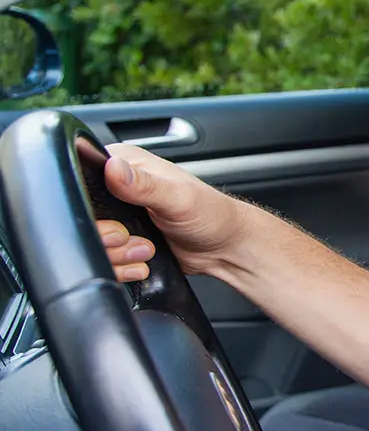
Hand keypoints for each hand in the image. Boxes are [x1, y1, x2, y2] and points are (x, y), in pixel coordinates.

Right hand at [96, 143, 249, 280]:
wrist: (225, 248)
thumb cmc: (212, 215)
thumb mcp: (178, 197)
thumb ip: (144, 185)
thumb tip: (113, 168)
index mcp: (126, 163)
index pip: (82, 177)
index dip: (90, 205)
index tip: (116, 220)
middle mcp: (117, 187)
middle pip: (82, 216)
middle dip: (108, 237)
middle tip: (134, 237)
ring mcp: (118, 216)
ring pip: (90, 241)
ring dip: (117, 254)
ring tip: (145, 248)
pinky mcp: (122, 240)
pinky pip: (103, 258)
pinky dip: (121, 266)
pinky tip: (143, 261)